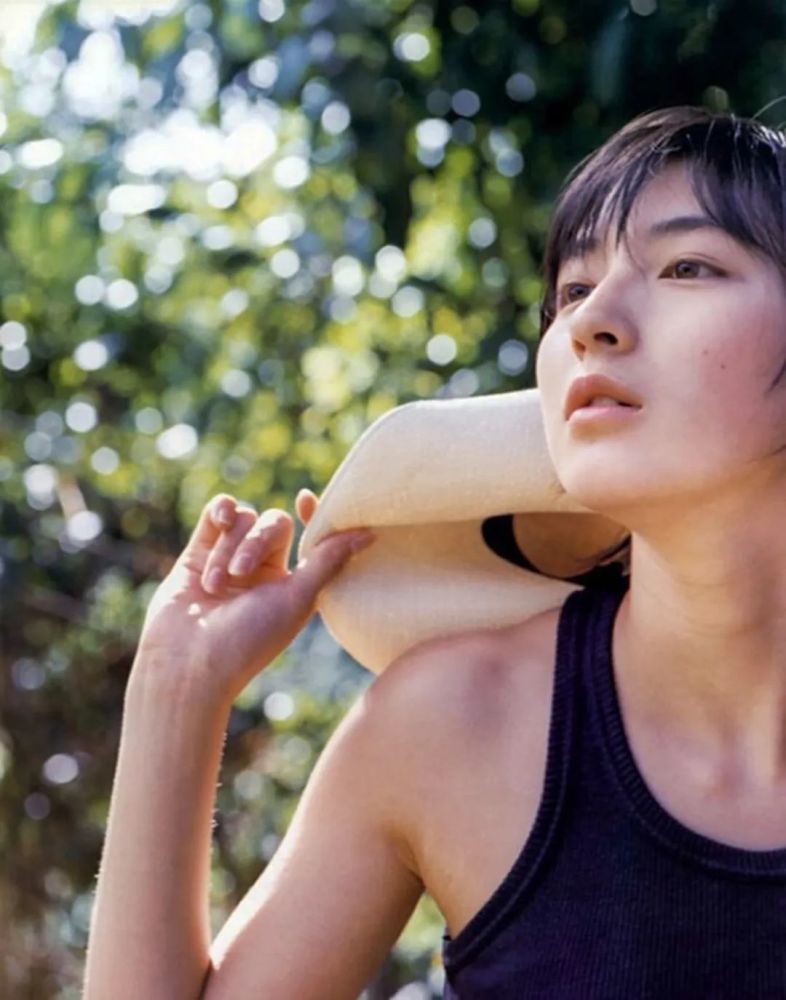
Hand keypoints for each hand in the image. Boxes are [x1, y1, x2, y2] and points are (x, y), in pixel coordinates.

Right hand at [132, 491, 372, 705]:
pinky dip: (219, 511)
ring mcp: (230, 559)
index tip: (305, 499)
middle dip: (253, 544)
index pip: (309, 536)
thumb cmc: (248, 639)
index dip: (312, 515)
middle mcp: (264, 570)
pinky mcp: (199, 553)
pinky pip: (216, 514)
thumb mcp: (297, 599)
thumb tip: (370, 534)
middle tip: (239, 574)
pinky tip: (219, 517)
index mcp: (294, 584)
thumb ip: (329, 561)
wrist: (187, 661)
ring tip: (214, 586)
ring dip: (228, 548)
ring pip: (242, 521)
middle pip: (272, 524)